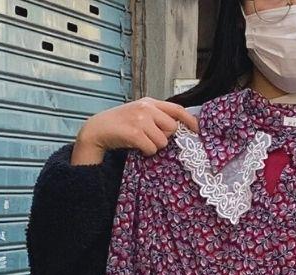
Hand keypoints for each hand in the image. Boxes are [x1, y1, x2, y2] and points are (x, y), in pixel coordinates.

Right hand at [73, 98, 199, 164]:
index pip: (177, 109)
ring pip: (163, 141)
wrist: (98, 129)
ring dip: (154, 146)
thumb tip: (179, 127)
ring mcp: (140, 120)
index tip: (197, 129)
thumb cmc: (120, 124)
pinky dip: (146, 151)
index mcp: (150, 102)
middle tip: (151, 137)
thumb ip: (157, 116)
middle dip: (165, 137)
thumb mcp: (140, 113)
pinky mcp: (135, 133)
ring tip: (141, 141)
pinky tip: (136, 146)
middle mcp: (146, 108)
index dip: (190, 120)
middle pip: (172, 128)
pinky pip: (152, 148)